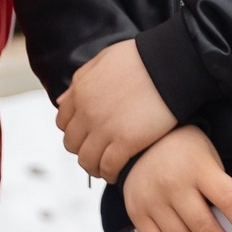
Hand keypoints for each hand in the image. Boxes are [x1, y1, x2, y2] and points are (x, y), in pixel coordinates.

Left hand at [56, 39, 175, 180]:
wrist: (169, 63)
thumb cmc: (142, 57)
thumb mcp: (103, 60)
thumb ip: (80, 80)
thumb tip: (61, 100)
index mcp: (80, 91)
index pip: (63, 122)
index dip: (74, 131)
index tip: (87, 135)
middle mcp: (87, 112)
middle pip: (72, 144)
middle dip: (83, 149)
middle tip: (97, 152)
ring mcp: (105, 129)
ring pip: (87, 160)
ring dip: (94, 166)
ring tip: (105, 168)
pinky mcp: (126, 142)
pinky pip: (108, 167)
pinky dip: (110, 173)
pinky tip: (118, 172)